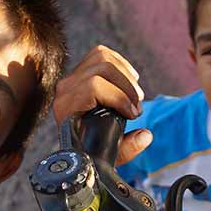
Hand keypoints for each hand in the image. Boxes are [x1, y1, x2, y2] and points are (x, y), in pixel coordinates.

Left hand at [52, 45, 151, 165]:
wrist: (76, 146)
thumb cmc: (91, 152)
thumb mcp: (108, 156)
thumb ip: (127, 149)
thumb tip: (146, 135)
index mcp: (66, 108)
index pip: (93, 87)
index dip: (119, 97)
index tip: (133, 114)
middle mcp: (64, 89)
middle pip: (102, 68)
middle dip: (126, 86)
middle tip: (137, 107)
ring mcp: (71, 78)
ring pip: (102, 56)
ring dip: (125, 74)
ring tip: (135, 95)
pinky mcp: (80, 71)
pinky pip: (100, 53)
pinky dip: (120, 64)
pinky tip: (130, 79)